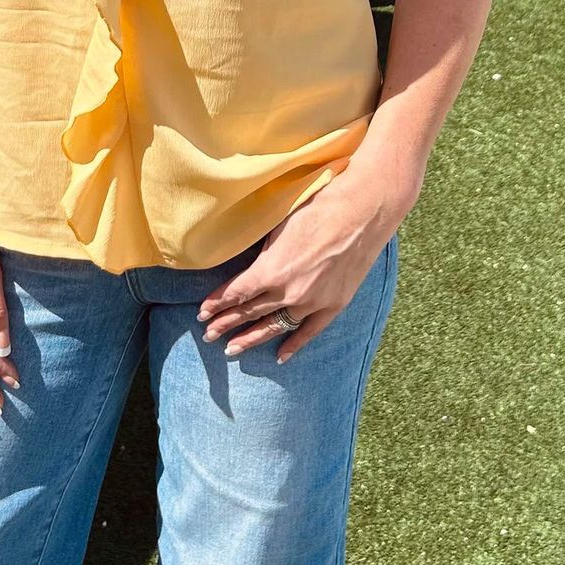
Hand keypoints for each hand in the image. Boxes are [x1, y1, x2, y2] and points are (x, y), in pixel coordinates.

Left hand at [194, 163, 411, 363]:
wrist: (363, 211)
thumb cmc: (319, 208)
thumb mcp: (280, 226)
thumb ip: (263, 253)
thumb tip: (250, 266)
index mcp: (271, 270)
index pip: (236, 293)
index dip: (217, 304)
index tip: (202, 314)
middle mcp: (289, 292)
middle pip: (250, 312)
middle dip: (226, 324)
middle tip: (209, 335)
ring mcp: (313, 302)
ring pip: (275, 327)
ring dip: (251, 339)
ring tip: (231, 350)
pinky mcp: (334, 305)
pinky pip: (309, 332)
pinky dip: (293, 345)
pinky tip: (279, 356)